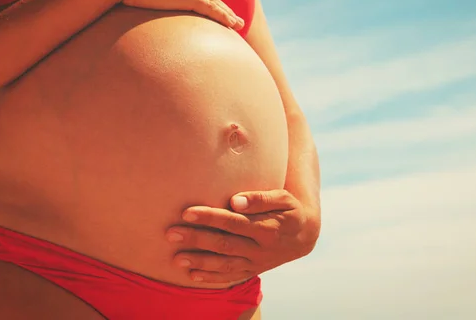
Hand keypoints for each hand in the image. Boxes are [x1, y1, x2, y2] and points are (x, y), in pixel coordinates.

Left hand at [166, 189, 320, 283]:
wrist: (304, 236)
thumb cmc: (290, 210)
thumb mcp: (284, 198)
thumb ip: (261, 198)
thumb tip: (236, 200)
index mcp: (267, 228)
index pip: (233, 222)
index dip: (210, 217)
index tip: (187, 212)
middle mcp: (260, 249)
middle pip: (224, 244)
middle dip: (196, 239)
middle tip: (171, 233)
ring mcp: (256, 262)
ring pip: (224, 264)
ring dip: (199, 261)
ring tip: (176, 259)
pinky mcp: (252, 270)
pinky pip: (230, 277)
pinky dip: (211, 277)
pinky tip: (192, 275)